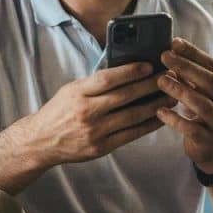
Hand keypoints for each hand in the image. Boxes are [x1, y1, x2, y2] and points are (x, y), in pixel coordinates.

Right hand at [21, 62, 177, 166]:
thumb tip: (127, 71)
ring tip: (171, 97)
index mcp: (78, 93)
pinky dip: (148, 125)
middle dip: (150, 86)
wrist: (41, 141)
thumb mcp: (71, 90)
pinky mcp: (101, 148)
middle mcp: (86, 112)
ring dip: (155, 106)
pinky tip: (160, 117)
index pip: (107, 79)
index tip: (149, 65)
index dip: (130, 71)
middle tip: (168, 78)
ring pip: (132, 116)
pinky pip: (131, 135)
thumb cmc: (60, 111)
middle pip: (125, 96)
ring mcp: (94, 131)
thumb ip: (95, 83)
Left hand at [156, 38, 212, 173]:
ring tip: (160, 80)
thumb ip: (189, 76)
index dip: (193, 52)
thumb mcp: (202, 93)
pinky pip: (191, 128)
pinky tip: (160, 111)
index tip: (174, 42)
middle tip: (164, 56)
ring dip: (179, 90)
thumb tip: (169, 53)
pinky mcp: (207, 139)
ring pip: (201, 103)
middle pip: (208, 81)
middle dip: (185, 66)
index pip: (211, 64)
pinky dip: (175, 119)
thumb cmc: (206, 115)